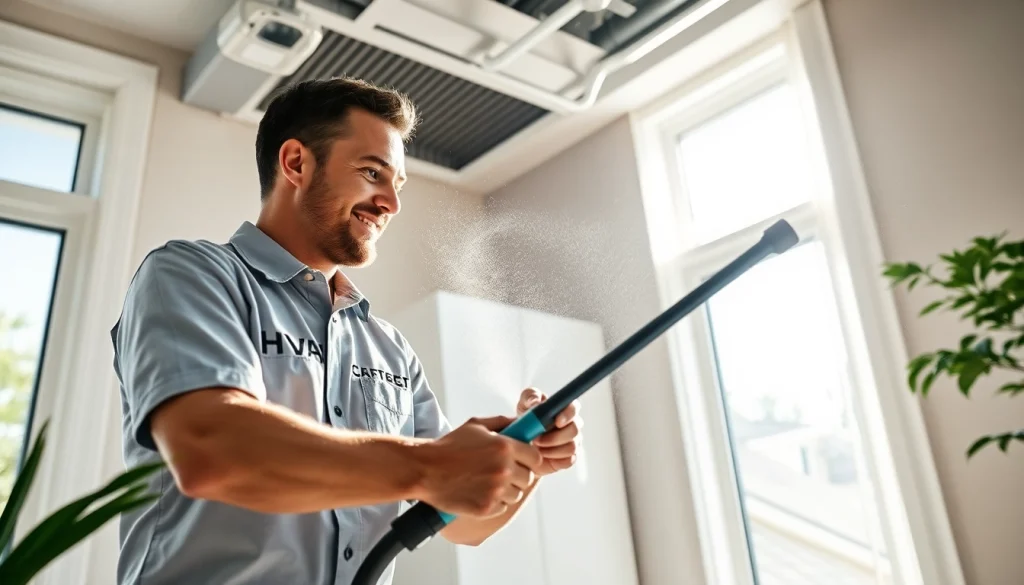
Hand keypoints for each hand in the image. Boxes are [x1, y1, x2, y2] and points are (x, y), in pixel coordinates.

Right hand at [416, 416, 543, 517]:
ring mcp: (496, 490)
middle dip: (517, 475)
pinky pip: (503, 507)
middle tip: (501, 472)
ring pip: (516, 494)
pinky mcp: (487, 508)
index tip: (524, 461)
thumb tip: (521, 423)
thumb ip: (502, 422)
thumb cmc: (449, 446)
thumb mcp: (476, 425)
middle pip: (528, 478)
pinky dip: (494, 503)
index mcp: (505, 446)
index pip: (536, 458)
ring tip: (487, 482)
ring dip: (506, 490)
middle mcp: (504, 469)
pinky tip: (479, 492)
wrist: (424, 470)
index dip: (530, 459)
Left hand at [517, 388, 581, 476]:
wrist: (521, 442)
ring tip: (536, 448)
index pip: (574, 407)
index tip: (557, 421)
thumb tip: (535, 402)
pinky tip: (541, 456)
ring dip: (552, 449)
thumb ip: (530, 396)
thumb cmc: (526, 419)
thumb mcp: (524, 404)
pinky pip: (568, 460)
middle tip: (536, 439)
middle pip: (575, 430)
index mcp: (564, 409)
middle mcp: (573, 425)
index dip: (569, 414)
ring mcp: (573, 442)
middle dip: (555, 436)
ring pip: (572, 447)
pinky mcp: (569, 458)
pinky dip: (553, 458)